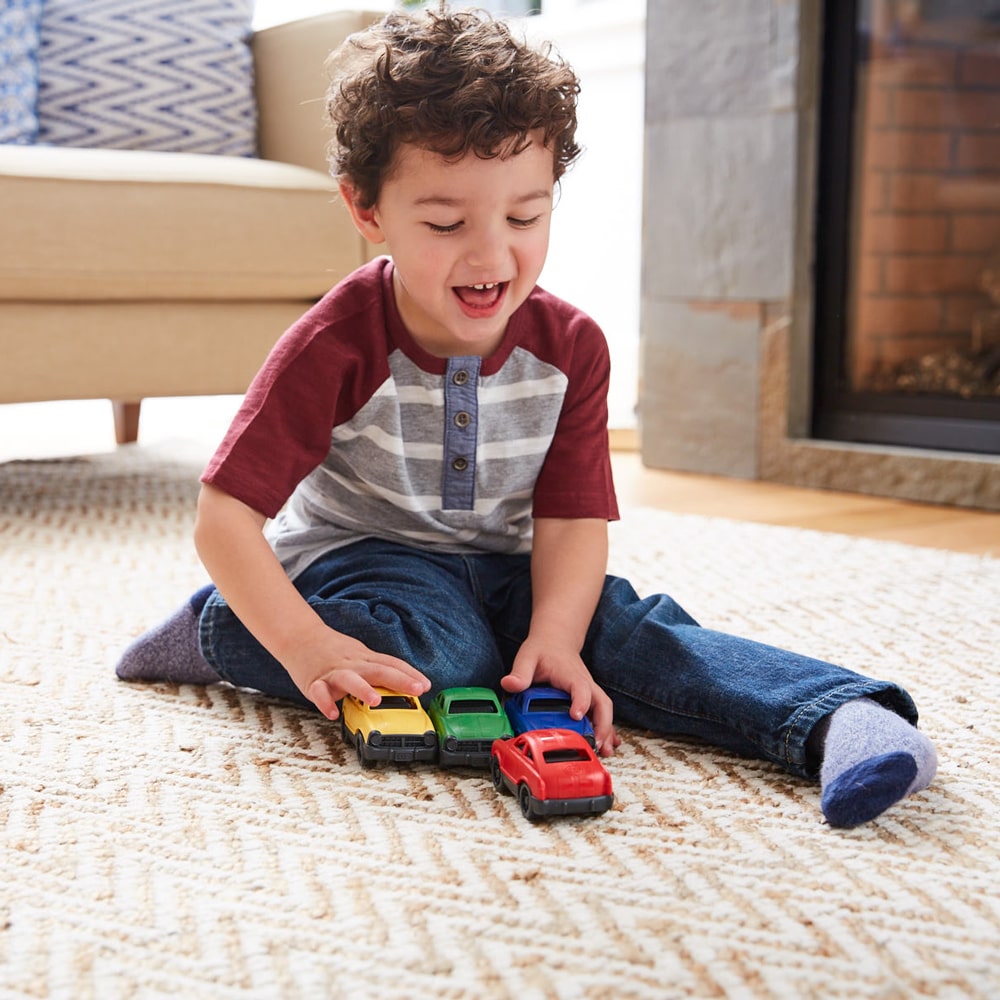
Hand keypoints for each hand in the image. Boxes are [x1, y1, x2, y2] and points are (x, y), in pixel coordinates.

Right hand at [286, 627, 429, 720]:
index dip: (410, 674)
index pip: (392, 664)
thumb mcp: (361, 656)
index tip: (427, 685)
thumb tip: (404, 685)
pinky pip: (319, 693)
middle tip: (417, 689)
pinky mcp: (314, 682)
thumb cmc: (334, 651)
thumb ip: (379, 671)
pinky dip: (325, 703)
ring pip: (349, 679)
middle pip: (378, 670)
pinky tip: (333, 714)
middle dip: (399, 680)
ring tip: (376, 701)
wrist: (301, 637)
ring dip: (363, 689)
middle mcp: (353, 664)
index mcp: (365, 659)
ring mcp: (333, 672)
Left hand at [501, 636, 619, 756]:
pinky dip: (607, 729)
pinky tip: (608, 745)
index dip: (580, 701)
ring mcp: (589, 690)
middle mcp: (585, 683)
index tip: (576, 715)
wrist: (555, 639)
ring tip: (604, 751)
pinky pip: (602, 713)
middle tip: (597, 744)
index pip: (580, 687)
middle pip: (602, 702)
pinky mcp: (589, 697)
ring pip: (605, 709)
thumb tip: (508, 684)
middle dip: (603, 724)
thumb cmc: (543, 649)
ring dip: (607, 730)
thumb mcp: (527, 657)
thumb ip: (520, 672)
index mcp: (571, 675)